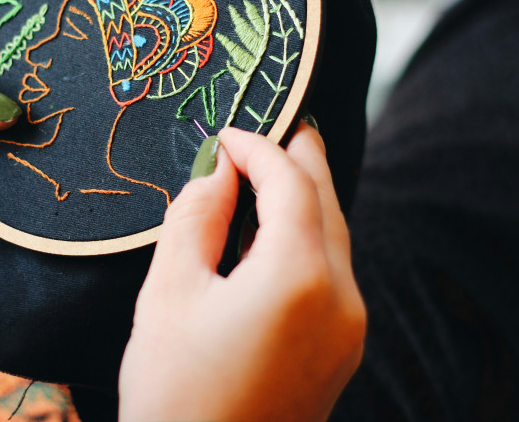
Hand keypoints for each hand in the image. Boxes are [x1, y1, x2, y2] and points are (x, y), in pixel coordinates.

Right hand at [118, 123, 365, 420]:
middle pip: (327, 202)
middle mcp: (341, 296)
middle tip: (276, 125)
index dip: (259, 146)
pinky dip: (309, 237)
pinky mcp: (342, 350)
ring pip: (336, 236)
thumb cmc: (177, 393)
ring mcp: (349, 327)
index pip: (290, 181)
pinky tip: (276, 233)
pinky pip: (333, 271)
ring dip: (306, 197)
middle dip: (299, 158)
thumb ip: (195, 218)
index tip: (225, 133)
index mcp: (300, 275)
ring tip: (273, 170)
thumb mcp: (169, 294)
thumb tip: (217, 173)